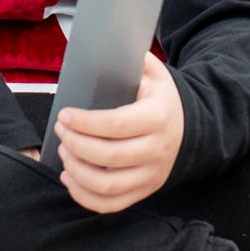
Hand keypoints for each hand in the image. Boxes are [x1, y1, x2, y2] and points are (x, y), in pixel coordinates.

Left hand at [55, 53, 184, 213]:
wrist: (189, 128)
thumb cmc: (160, 98)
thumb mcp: (153, 73)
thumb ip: (131, 60)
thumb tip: (102, 45)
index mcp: (158, 117)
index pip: (116, 125)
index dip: (85, 122)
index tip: (63, 114)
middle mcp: (157, 150)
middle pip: (108, 157)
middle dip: (75, 144)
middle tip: (60, 130)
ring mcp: (151, 175)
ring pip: (107, 186)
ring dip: (77, 171)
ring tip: (64, 152)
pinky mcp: (144, 191)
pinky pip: (111, 205)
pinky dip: (85, 196)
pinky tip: (69, 178)